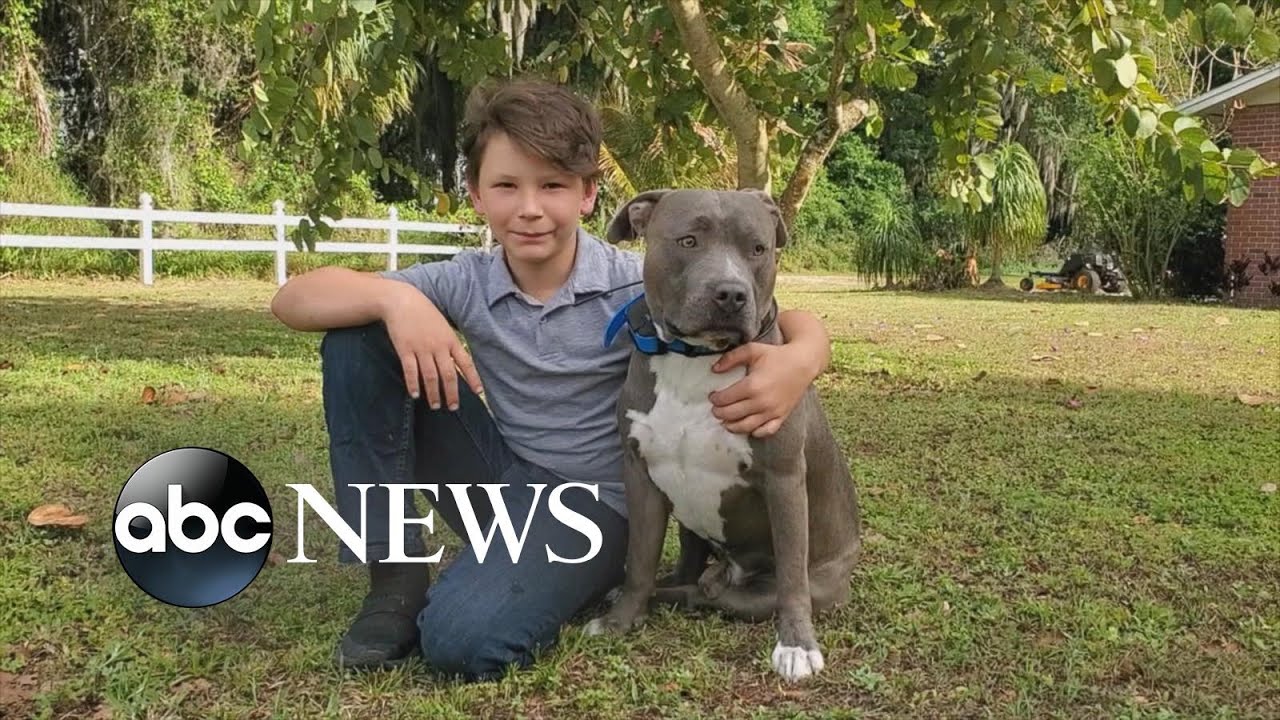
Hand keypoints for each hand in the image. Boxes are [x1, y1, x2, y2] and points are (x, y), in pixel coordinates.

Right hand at [380, 283, 482, 409]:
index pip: (466, 363)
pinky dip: (413, 385)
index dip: (473, 379)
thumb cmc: (424, 313)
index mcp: (450, 340)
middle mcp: (438, 346)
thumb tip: (456, 363)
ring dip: (433, 393)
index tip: (478, 393)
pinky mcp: (405, 349)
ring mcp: (421, 348)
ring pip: (430, 376)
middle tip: (453, 407)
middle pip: (448, 375)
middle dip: (451, 393)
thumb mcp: (443, 326)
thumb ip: (449, 344)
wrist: (402, 301)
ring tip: (435, 405)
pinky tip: (415, 394)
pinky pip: (410, 371)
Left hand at [709, 342, 816, 437]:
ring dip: (732, 426)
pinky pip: (766, 431)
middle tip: (715, 410)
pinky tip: (748, 428)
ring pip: (746, 426)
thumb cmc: (777, 355)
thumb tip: (714, 369)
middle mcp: (761, 402)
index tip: (712, 396)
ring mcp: (772, 411)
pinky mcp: (782, 416)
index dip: (715, 399)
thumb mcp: (752, 350)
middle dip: (719, 413)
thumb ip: (731, 358)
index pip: (726, 399)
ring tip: (725, 422)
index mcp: (752, 385)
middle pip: (732, 414)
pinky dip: (755, 432)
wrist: (803, 363)